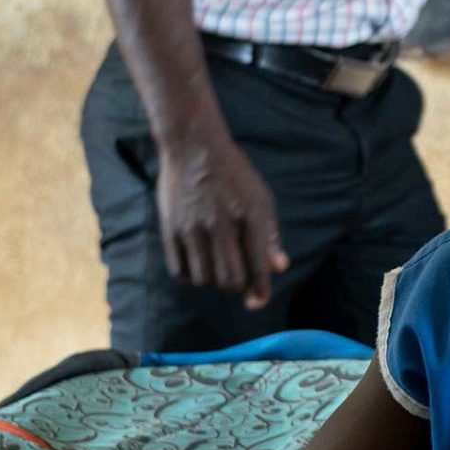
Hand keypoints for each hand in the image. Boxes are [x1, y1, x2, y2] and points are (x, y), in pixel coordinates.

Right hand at [156, 131, 288, 307]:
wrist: (194, 148)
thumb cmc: (234, 174)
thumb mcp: (261, 198)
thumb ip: (270, 235)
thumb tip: (279, 268)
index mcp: (250, 216)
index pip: (257, 266)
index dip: (260, 291)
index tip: (258, 301)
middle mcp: (221, 225)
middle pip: (230, 280)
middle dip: (238, 287)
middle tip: (239, 280)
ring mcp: (193, 228)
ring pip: (204, 280)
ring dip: (214, 283)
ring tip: (218, 269)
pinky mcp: (170, 230)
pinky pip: (179, 271)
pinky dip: (191, 277)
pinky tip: (198, 265)